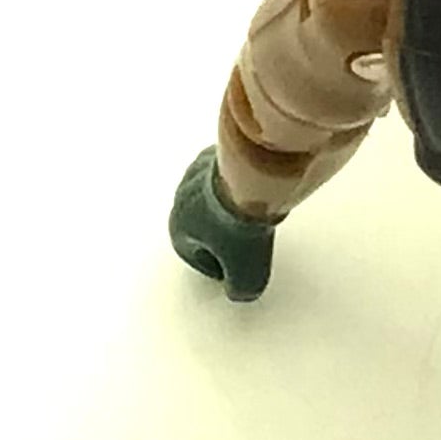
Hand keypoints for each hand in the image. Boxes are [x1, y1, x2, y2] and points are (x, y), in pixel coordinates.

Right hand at [168, 148, 275, 301]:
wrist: (256, 176)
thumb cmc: (241, 225)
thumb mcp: (246, 274)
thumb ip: (240, 288)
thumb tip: (241, 289)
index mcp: (178, 226)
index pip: (194, 253)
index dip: (217, 263)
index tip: (235, 265)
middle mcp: (182, 196)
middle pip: (203, 221)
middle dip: (224, 230)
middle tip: (249, 236)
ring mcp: (199, 169)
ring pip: (214, 193)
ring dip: (232, 203)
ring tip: (258, 209)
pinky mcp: (220, 149)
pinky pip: (228, 171)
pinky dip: (241, 179)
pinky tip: (262, 186)